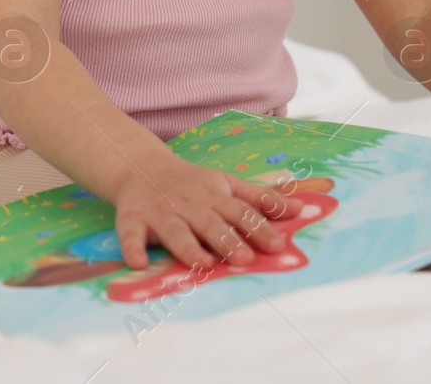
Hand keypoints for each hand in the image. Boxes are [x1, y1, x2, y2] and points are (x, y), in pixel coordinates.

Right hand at [108, 153, 303, 270]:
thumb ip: (261, 198)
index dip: (260, 228)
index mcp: (215, 196)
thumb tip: (301, 209)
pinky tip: (138, 263)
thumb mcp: (228, 184)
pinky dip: (132, 248)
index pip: (241, 212)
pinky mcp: (132, 218)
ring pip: (176, 231)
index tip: (278, 247)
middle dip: (228, 241)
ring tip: (202, 264)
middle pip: (211, 223)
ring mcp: (160, 212)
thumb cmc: (192, 183)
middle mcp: (190, 204)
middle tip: (245, 259)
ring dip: (188, 247)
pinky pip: (130, 234)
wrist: (141, 166)